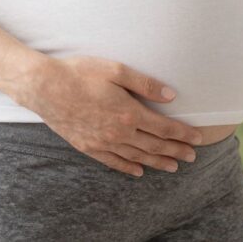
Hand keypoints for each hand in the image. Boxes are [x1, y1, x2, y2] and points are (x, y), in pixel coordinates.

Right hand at [28, 56, 203, 176]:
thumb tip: (170, 96)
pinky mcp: (88, 147)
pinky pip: (113, 162)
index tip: (198, 138)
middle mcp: (118, 132)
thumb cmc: (81, 73)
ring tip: (173, 167)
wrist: (45, 87)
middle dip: (176, 151)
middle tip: (192, 156)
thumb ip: (146, 84)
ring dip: (157, 162)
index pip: (164, 127)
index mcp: (129, 113)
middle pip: (154, 145)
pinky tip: (138, 171)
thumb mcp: (116, 71)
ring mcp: (103, 143)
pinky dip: (128, 168)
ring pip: (137, 157)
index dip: (183, 134)